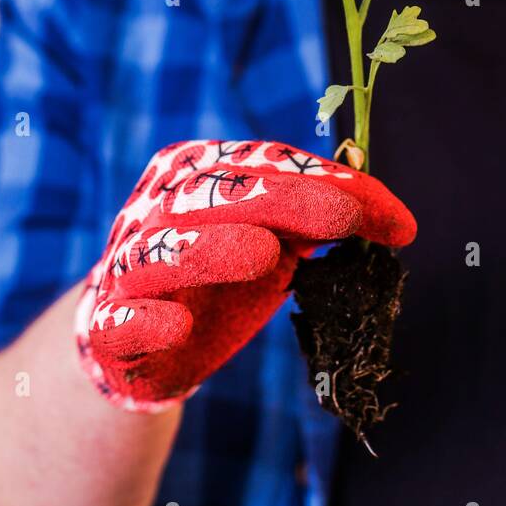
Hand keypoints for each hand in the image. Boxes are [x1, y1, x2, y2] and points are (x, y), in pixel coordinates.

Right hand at [75, 140, 415, 411]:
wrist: (136, 341)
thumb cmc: (218, 275)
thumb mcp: (273, 238)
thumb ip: (320, 218)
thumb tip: (397, 218)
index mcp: (196, 170)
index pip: (269, 164)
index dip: (332, 183)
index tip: (396, 221)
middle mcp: (157, 206)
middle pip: (220, 196)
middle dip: (288, 202)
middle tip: (344, 216)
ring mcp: (127, 265)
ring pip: (164, 251)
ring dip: (210, 250)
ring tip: (263, 254)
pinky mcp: (108, 326)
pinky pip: (121, 320)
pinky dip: (145, 322)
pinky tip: (175, 326)